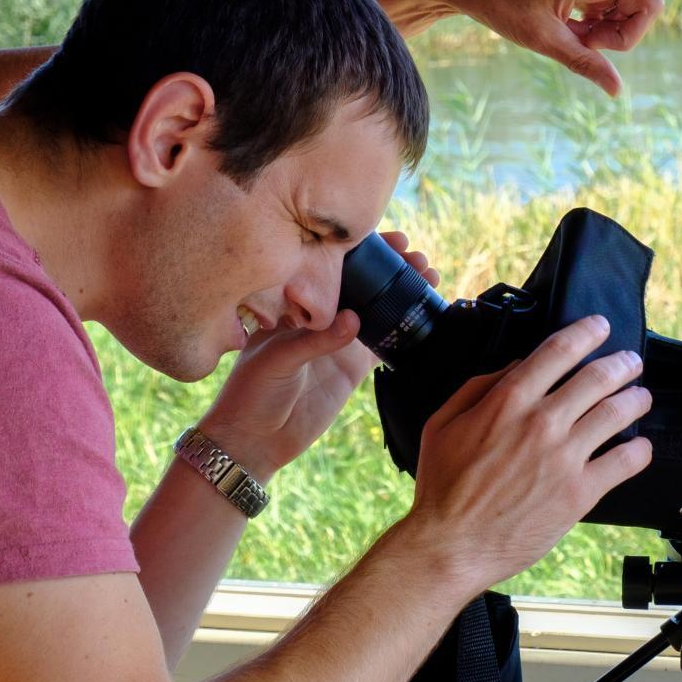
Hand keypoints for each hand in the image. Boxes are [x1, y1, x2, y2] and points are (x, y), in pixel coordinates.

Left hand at [199, 234, 438, 477]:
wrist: (254, 441)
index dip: (362, 250)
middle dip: (391, 266)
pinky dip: (403, 330)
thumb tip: (354, 319)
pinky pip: (383, 344)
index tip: (391, 240)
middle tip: (417, 258)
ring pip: (377, 308)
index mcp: (295, 303)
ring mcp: (338, 341)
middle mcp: (319, 316)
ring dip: (403, 291)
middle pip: (361, 282)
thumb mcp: (276, 359)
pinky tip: (425, 316)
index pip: (333, 266)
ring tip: (430, 277)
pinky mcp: (352, 368)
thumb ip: (314, 340)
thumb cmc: (251, 392)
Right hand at [401, 316, 652, 586]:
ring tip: (641, 397)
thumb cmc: (442, 487)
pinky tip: (640, 446)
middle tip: (630, 362)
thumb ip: (478, 387)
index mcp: (508, 401)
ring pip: (618, 413)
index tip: (600, 326)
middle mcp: (542, 422)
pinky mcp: (580, 493)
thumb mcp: (442, 423)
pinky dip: (640, 449)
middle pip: (598, 377)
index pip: (559, 351)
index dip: (586, 332)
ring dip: (636, 398)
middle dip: (621, 363)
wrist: (452, 544)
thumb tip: (514, 367)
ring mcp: (565, 457)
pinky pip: (625, 462)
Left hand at [446, 0, 681, 96]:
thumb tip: (617, 90)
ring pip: (625, 11)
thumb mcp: (542, 41)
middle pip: (643, 5)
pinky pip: (607, 9)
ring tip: (567, 38)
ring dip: (607, 34)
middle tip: (585, 46)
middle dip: (626, 35)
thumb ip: (583, 63)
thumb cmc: (499, 5)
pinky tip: (567, 31)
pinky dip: (594, 28)